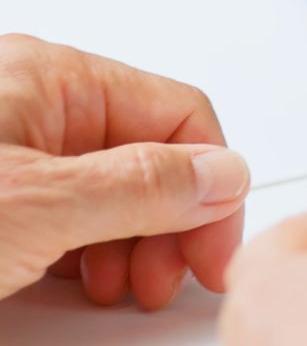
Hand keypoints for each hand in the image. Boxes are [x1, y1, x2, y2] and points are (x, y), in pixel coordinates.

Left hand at [0, 34, 248, 309]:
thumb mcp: (35, 203)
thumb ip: (140, 186)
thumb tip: (223, 174)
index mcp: (49, 79)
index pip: (179, 116)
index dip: (211, 188)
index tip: (214, 250)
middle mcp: (30, 107)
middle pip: (149, 157)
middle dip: (170, 225)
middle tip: (165, 279)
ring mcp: (7, 157)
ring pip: (108, 194)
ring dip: (128, 248)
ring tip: (115, 289)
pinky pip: (61, 220)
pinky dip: (79, 258)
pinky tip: (73, 284)